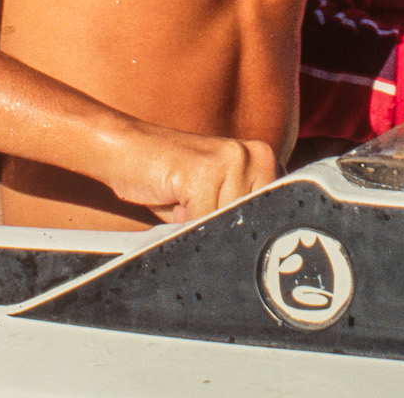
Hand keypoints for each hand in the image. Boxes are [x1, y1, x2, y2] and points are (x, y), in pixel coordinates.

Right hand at [111, 125, 278, 223]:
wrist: (126, 151)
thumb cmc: (171, 181)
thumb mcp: (217, 198)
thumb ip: (243, 213)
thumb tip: (264, 253)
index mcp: (266, 160)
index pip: (277, 216)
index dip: (251, 232)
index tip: (228, 233)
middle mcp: (257, 155)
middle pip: (255, 224)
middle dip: (227, 230)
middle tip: (198, 210)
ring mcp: (233, 160)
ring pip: (230, 226)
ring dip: (204, 227)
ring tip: (185, 202)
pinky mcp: (204, 171)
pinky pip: (204, 221)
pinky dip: (186, 225)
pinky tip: (175, 199)